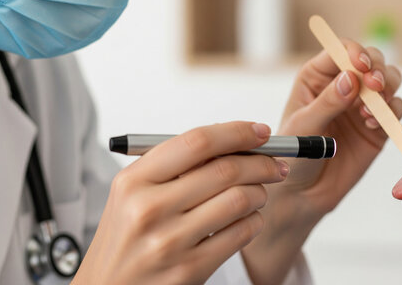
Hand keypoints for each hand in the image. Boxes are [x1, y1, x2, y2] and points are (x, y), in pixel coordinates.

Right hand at [72, 122, 288, 284]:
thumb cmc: (127, 238)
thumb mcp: (133, 195)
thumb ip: (175, 165)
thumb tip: (233, 139)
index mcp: (133, 181)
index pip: (197, 142)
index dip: (237, 132)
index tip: (260, 131)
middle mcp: (148, 209)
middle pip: (225, 169)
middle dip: (261, 162)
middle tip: (275, 164)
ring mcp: (169, 242)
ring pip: (239, 200)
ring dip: (260, 192)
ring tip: (259, 193)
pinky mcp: (189, 270)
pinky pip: (241, 233)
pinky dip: (255, 220)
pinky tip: (249, 219)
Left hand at [242, 39, 401, 283]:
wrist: (302, 194)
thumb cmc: (292, 156)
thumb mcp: (303, 128)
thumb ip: (327, 103)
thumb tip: (350, 78)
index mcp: (317, 77)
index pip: (341, 51)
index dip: (355, 53)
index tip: (361, 66)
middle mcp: (342, 85)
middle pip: (371, 60)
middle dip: (377, 69)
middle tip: (374, 87)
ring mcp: (362, 105)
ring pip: (388, 80)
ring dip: (386, 89)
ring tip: (368, 112)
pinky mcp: (378, 126)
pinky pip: (395, 109)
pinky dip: (390, 113)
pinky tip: (372, 126)